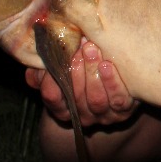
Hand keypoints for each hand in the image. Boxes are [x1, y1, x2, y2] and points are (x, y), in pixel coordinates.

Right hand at [24, 38, 138, 126]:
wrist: (116, 81)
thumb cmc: (82, 72)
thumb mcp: (62, 70)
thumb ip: (45, 66)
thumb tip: (37, 57)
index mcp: (62, 108)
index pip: (51, 96)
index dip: (52, 77)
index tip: (56, 56)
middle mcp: (81, 116)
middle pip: (75, 97)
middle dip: (76, 69)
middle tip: (77, 45)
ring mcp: (103, 116)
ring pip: (96, 99)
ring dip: (92, 72)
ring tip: (91, 48)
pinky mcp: (123, 110)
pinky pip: (118, 100)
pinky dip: (112, 82)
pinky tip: (107, 64)